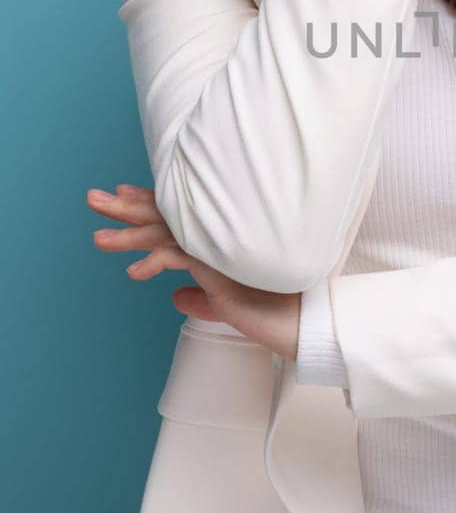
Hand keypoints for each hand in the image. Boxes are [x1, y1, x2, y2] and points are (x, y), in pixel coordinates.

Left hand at [87, 183, 299, 360]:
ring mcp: (221, 243)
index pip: (180, 212)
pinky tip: (135, 273)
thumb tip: (176, 297)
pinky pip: (179, 255)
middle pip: (167, 213)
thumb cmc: (276, 309)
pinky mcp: (222, 261)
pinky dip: (154, 262)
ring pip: (166, 231)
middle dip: (128, 207)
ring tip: (99, 239)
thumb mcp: (230, 303)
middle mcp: (220, 232)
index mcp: (222, 235)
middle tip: (96, 199)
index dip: (149, 203)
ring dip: (128, 235)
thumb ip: (203, 296)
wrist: (303, 318)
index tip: (124, 194)